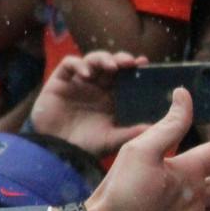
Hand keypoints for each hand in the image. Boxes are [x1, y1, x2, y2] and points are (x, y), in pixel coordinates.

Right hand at [29, 50, 150, 158]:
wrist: (55, 152)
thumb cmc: (83, 146)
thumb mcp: (111, 141)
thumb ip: (130, 133)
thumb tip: (154, 129)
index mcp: (110, 96)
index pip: (124, 75)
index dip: (134, 67)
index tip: (144, 63)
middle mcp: (95, 86)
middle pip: (110, 63)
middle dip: (120, 59)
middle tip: (129, 62)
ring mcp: (77, 82)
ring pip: (92, 59)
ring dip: (102, 58)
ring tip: (110, 66)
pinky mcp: (59, 81)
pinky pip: (69, 64)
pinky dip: (78, 64)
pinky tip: (86, 74)